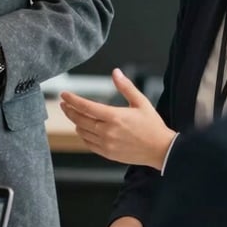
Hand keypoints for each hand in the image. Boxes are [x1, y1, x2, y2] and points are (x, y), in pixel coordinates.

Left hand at [59, 68, 175, 168]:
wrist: (162, 150)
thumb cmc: (153, 126)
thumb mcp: (141, 102)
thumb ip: (126, 87)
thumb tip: (116, 72)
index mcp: (114, 117)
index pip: (86, 107)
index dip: (72, 99)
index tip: (64, 94)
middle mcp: (107, 131)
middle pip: (80, 119)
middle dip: (69, 110)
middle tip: (64, 104)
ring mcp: (106, 144)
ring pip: (82, 132)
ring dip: (76, 122)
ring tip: (74, 115)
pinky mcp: (108, 154)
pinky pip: (89, 144)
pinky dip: (83, 135)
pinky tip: (83, 130)